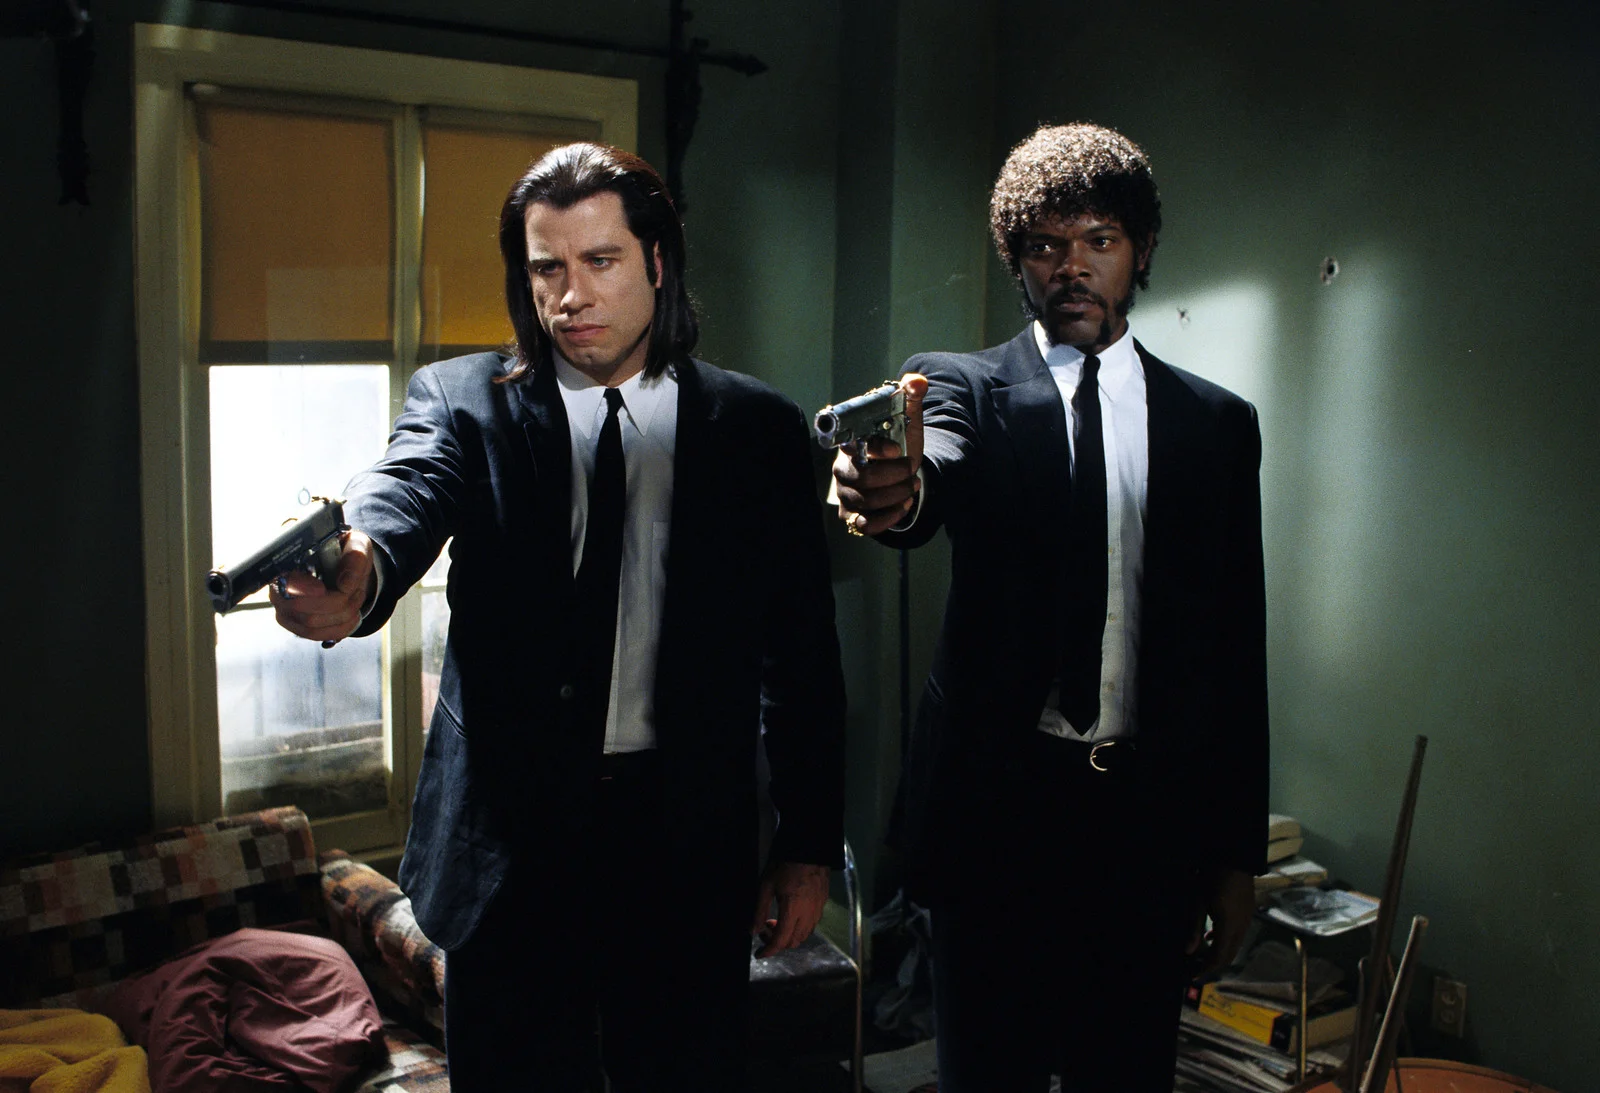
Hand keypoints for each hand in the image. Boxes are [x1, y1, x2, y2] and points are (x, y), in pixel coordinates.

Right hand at [268, 529, 375, 645]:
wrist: (346, 569)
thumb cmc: (345, 553)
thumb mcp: (356, 544)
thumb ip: (355, 554)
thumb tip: (346, 583)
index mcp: (288, 561)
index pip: (282, 580)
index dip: (301, 588)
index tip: (322, 589)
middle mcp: (279, 588)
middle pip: (300, 609)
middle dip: (336, 603)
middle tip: (354, 590)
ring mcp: (285, 610)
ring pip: (311, 626)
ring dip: (342, 615)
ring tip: (355, 598)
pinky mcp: (296, 625)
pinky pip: (317, 636)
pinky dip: (340, 628)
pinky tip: (352, 615)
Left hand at [750, 861, 828, 957]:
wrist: (810, 849)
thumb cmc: (786, 864)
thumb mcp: (766, 885)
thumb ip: (759, 911)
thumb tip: (752, 930)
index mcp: (792, 909)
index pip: (781, 940)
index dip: (768, 950)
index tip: (759, 954)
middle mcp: (808, 913)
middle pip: (793, 942)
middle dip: (777, 942)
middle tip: (764, 929)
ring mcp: (818, 910)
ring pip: (804, 936)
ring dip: (789, 936)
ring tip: (776, 921)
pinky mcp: (823, 904)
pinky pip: (812, 925)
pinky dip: (799, 928)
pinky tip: (790, 916)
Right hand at [831, 373, 927, 535]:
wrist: (901, 470)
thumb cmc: (898, 442)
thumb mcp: (907, 419)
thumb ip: (910, 397)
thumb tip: (917, 381)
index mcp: (852, 442)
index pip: (852, 445)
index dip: (874, 448)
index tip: (896, 449)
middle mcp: (842, 468)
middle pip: (860, 477)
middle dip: (893, 477)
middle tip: (911, 472)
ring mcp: (845, 493)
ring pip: (864, 501)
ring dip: (895, 496)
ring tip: (911, 487)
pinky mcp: (852, 515)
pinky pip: (864, 524)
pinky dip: (887, 518)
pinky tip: (902, 506)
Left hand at [1187, 868, 1255, 975]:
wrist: (1235, 860)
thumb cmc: (1213, 880)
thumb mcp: (1198, 903)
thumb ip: (1194, 929)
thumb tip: (1188, 951)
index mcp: (1229, 927)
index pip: (1219, 957)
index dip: (1206, 969)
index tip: (1194, 975)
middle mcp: (1242, 928)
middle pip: (1229, 955)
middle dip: (1213, 964)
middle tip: (1197, 968)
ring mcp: (1247, 921)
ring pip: (1235, 946)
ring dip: (1220, 952)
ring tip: (1202, 954)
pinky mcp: (1248, 914)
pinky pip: (1238, 935)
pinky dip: (1226, 941)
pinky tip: (1212, 936)